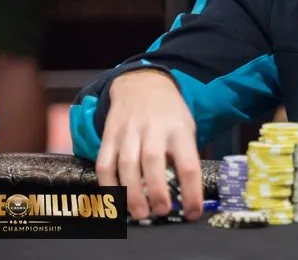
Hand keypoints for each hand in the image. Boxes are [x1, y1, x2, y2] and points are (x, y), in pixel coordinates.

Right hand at [96, 69, 202, 221]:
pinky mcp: (109, 135)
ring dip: (132, 193)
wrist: (141, 84)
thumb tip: (186, 196)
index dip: (191, 192)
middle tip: (161, 212)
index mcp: (179, 130)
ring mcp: (128, 131)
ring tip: (140, 213)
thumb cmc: (169, 114)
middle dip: (156, 192)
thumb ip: (185, 156)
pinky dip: (108, 185)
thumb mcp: (186, 128)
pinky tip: (115, 200)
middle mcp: (153, 129)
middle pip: (153, 162)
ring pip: (126, 164)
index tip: (192, 213)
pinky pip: (104, 163)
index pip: (188, 165)